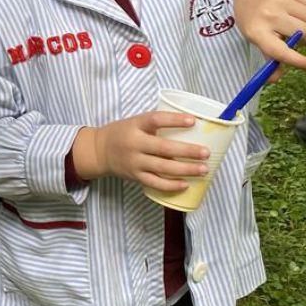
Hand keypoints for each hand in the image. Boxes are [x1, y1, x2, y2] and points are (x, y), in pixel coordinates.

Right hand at [70, 112, 211, 192]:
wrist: (99, 151)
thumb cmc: (124, 134)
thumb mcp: (135, 123)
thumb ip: (156, 125)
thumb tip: (191, 129)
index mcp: (135, 125)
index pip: (155, 120)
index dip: (174, 120)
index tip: (192, 121)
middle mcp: (134, 144)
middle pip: (163, 148)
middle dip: (187, 151)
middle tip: (206, 153)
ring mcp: (134, 162)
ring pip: (163, 168)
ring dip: (185, 169)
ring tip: (203, 169)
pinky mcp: (135, 176)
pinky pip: (155, 183)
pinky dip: (171, 185)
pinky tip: (185, 184)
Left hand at [234, 0, 305, 70]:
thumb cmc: (256, 21)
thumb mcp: (257, 40)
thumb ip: (269, 59)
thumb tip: (275, 79)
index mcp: (257, 32)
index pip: (280, 51)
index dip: (298, 61)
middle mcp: (267, 15)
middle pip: (303, 34)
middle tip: (298, 37)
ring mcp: (278, 0)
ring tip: (295, 22)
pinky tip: (295, 10)